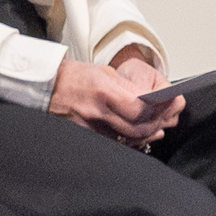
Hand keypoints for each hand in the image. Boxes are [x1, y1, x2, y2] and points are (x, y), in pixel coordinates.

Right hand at [51, 48, 182, 143]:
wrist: (46, 87)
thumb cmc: (73, 77)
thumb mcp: (103, 72)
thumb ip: (127, 88)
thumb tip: (149, 98)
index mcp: (103, 92)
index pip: (138, 107)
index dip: (157, 108)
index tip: (169, 101)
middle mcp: (98, 113)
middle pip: (137, 128)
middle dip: (156, 123)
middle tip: (166, 115)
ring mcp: (91, 128)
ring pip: (128, 139)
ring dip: (146, 134)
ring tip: (157, 125)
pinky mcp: (87, 137)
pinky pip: (115, 143)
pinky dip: (130, 139)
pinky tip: (138, 134)